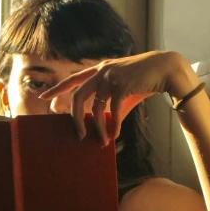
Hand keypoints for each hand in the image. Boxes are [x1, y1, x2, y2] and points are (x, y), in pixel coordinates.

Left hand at [38, 50, 199, 144]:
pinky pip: (113, 111)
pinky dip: (114, 125)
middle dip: (75, 118)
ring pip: (96, 108)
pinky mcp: (122, 85)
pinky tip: (115, 135)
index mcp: (99, 70)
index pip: (73, 79)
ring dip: (98, 128)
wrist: (165, 69)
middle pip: (78, 97)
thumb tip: (105, 125)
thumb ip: (111, 103)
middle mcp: (101, 71)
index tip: (44, 98)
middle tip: (78, 135)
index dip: (57, 89)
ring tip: (101, 141)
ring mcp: (111, 77)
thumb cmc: (144, 80)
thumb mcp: (124, 90)